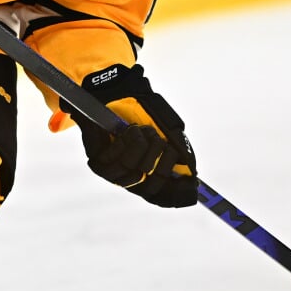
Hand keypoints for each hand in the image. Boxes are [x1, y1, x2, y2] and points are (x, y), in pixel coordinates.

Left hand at [68, 64, 197, 207]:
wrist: (121, 93)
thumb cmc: (145, 114)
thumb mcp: (169, 133)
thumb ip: (180, 154)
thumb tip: (192, 176)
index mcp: (146, 177)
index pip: (160, 198)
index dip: (176, 195)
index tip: (192, 184)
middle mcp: (129, 179)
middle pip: (151, 189)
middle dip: (160, 160)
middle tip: (158, 140)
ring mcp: (112, 173)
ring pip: (136, 171)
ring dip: (145, 145)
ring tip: (141, 130)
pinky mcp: (97, 162)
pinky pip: (121, 158)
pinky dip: (131, 140)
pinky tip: (128, 130)